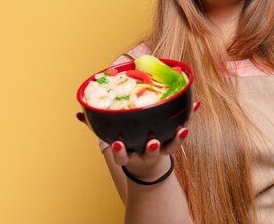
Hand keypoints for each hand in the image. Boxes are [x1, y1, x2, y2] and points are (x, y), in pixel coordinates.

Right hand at [76, 101, 200, 179]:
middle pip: (149, 155)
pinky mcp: (174, 142)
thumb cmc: (127, 146)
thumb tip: (79, 113)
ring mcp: (162, 151)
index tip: (118, 144)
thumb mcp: (112, 140)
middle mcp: (146, 155)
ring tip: (182, 129)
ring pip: (171, 147)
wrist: (147, 168)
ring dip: (177, 139)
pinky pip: (183, 131)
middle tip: (152, 142)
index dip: (120, 151)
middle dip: (150, 150)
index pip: (122, 156)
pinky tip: (195, 105)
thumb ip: (96, 126)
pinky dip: (189, 118)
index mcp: (129, 154)